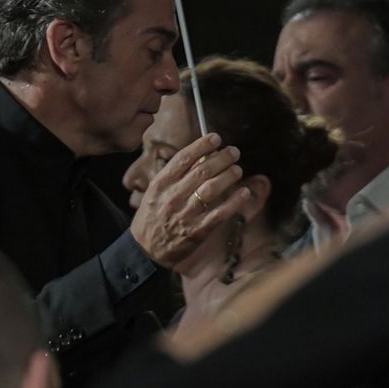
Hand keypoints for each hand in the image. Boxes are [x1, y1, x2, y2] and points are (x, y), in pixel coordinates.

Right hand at [129, 133, 252, 268]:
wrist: (145, 250)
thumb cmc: (152, 217)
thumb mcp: (155, 192)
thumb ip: (175, 176)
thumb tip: (201, 157)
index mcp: (161, 184)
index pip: (184, 158)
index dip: (202, 145)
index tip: (216, 138)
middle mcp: (172, 197)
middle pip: (202, 170)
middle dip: (222, 158)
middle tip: (234, 152)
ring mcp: (185, 214)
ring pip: (212, 189)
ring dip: (229, 176)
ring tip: (237, 170)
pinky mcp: (197, 231)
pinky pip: (219, 213)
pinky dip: (234, 202)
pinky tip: (244, 193)